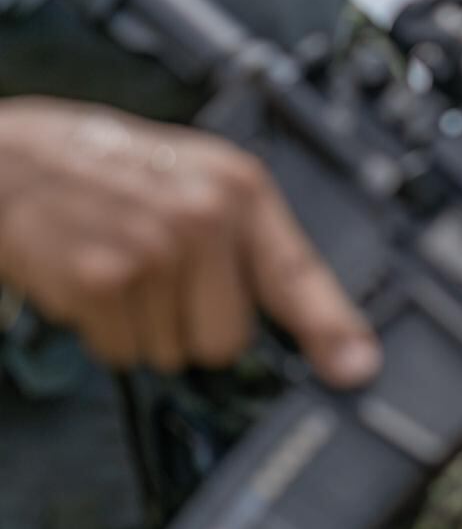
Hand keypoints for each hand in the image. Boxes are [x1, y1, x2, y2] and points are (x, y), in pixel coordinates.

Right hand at [0, 97, 379, 387]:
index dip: (334, 330)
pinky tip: (87, 277)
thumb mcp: (196, 183)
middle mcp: (205, 215)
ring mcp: (154, 248)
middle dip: (190, 324)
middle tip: (157, 276)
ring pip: (173, 352)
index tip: (358, 369)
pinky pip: (123, 351)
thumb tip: (329, 336)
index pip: (300, 273)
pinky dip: (101, 329)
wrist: (4, 158)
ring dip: (142, 326)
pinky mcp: (103, 279)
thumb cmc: (104, 170)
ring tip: (118, 267)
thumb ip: (257, 252)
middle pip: (229, 340)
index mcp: (238, 189)